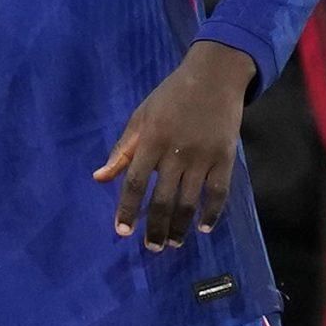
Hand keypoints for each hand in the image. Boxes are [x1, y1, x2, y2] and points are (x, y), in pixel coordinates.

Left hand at [94, 40, 257, 250]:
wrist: (214, 77)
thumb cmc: (170, 97)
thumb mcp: (140, 117)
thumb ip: (122, 150)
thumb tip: (100, 178)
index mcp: (150, 141)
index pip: (135, 183)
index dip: (127, 210)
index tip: (122, 232)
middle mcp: (175, 153)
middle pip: (163, 199)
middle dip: (155, 227)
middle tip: (151, 248)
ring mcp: (203, 157)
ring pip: (190, 201)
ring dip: (181, 226)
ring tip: (173, 243)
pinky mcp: (226, 158)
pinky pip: (220, 192)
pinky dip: (213, 212)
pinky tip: (204, 228)